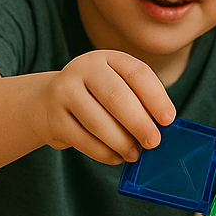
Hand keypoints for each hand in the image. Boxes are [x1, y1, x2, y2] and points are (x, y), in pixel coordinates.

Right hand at [41, 50, 175, 163]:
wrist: (46, 102)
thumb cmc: (95, 98)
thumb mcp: (116, 87)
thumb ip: (138, 102)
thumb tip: (159, 129)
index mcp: (108, 58)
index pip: (137, 73)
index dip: (156, 97)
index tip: (168, 119)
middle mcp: (84, 69)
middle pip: (117, 97)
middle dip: (140, 123)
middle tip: (154, 142)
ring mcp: (65, 92)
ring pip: (99, 122)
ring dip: (122, 143)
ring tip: (134, 154)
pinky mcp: (54, 118)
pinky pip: (84, 140)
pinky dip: (104, 153)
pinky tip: (116, 157)